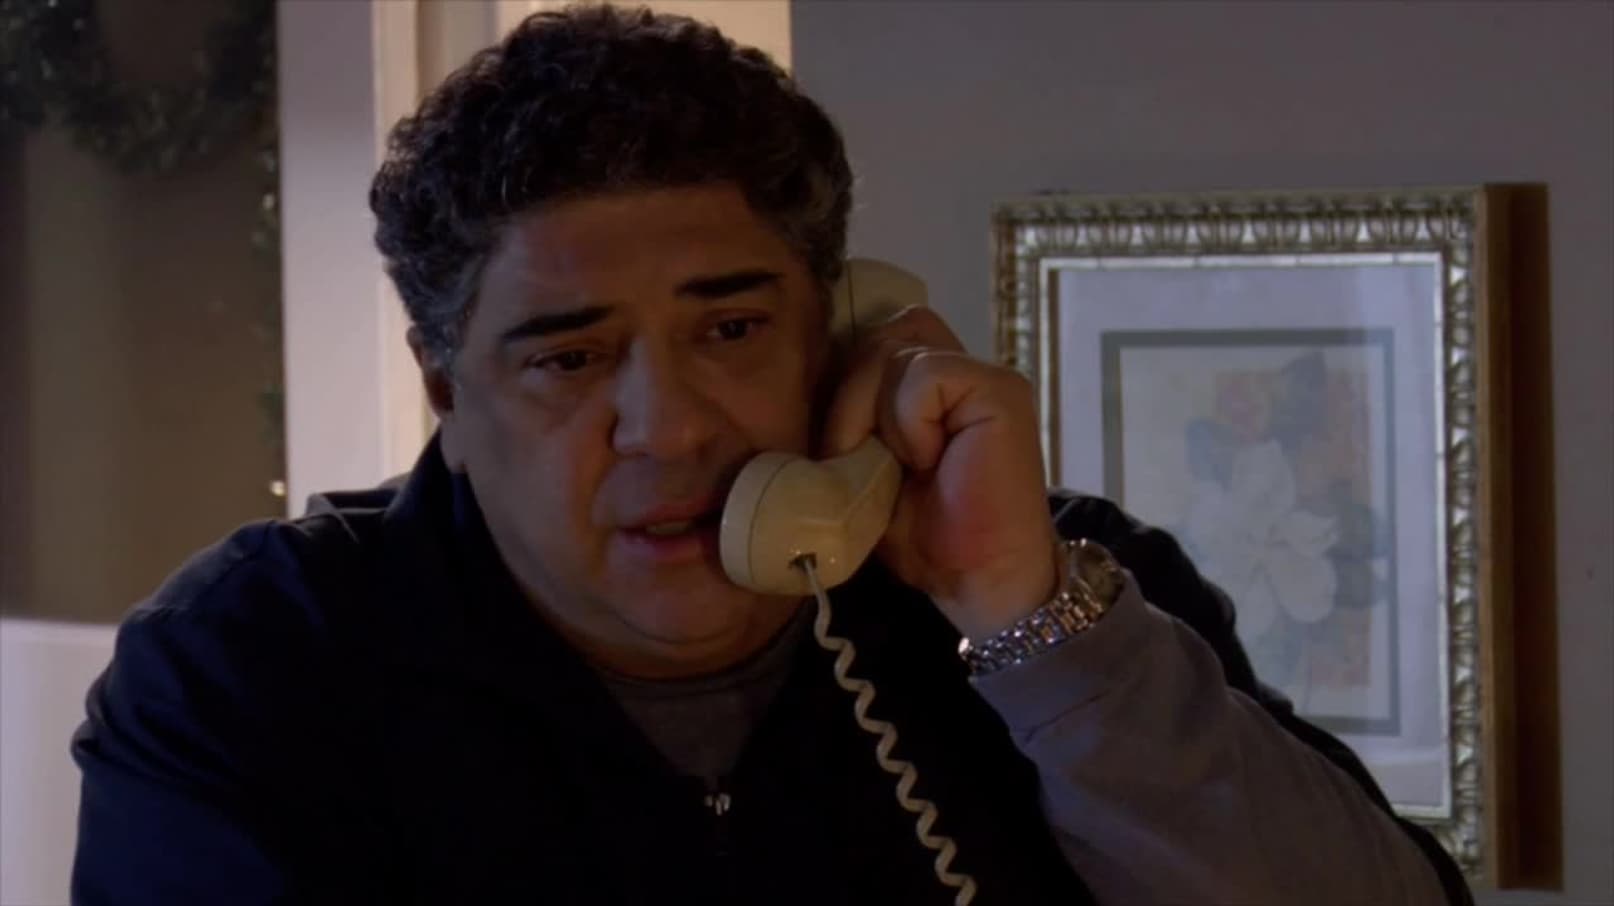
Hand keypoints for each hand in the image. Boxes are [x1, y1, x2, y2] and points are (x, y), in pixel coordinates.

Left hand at [821, 307, 1059, 640]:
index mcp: (927, 386)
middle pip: (878, 335)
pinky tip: (925, 462)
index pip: (873, 338)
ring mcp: (982, 376)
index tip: (837, 444)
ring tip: (889, 465)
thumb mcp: (865, 471)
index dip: (845, 381)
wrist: (980, 580)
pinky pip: (926, 374)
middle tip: (848, 458)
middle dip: (847, 396)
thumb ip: (850, 423)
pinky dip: (908, 420)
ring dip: (869, 411)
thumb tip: (799, 390)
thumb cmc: (927, 536)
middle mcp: (958, 370)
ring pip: (894, 350)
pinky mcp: (999, 390)